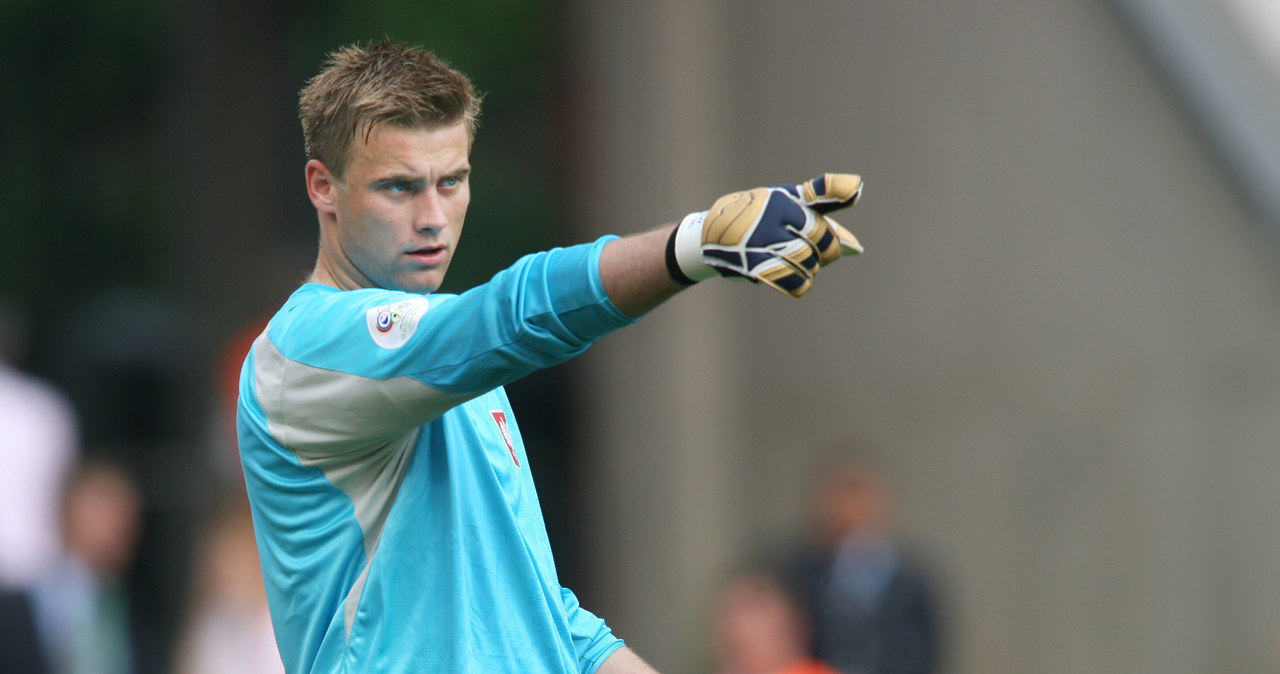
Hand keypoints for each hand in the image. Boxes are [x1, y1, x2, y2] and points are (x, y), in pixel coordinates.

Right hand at [665, 173, 863, 297]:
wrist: (705, 237)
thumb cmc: (755, 216)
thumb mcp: (785, 202)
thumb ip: (822, 214)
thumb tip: (856, 248)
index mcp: (781, 201)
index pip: (822, 219)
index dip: (832, 236)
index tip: (834, 234)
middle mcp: (770, 219)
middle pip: (820, 242)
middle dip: (823, 252)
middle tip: (812, 252)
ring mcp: (761, 244)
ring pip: (809, 264)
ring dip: (810, 268)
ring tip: (798, 263)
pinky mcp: (754, 266)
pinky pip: (791, 282)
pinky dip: (799, 284)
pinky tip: (796, 280)